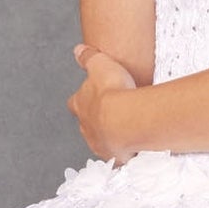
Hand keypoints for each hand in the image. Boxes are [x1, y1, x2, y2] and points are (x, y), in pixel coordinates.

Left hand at [67, 44, 137, 161]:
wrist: (127, 119)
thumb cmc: (113, 92)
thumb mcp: (100, 64)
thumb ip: (88, 57)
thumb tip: (78, 50)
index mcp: (80, 105)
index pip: (75, 103)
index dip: (82, 100)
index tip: (90, 97)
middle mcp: (87, 127)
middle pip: (86, 125)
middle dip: (95, 121)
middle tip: (109, 115)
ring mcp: (100, 144)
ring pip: (100, 142)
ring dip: (109, 137)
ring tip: (123, 131)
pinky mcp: (115, 156)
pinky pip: (118, 156)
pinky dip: (124, 152)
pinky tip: (133, 148)